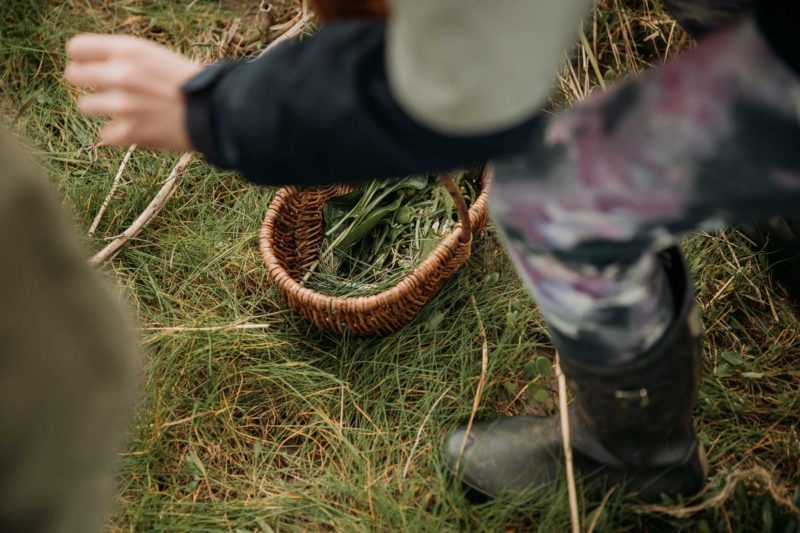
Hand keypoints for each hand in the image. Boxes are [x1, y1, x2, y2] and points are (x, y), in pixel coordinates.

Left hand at [65, 34, 203, 150]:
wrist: (216, 113)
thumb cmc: (190, 84)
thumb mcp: (157, 56)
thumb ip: (124, 57)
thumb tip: (92, 64)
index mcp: (129, 50)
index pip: (77, 48)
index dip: (82, 58)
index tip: (92, 67)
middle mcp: (121, 74)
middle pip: (73, 75)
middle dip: (88, 83)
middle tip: (107, 91)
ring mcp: (123, 105)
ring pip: (85, 106)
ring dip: (102, 110)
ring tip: (127, 111)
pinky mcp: (129, 132)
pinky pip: (104, 134)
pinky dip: (119, 134)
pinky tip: (138, 128)